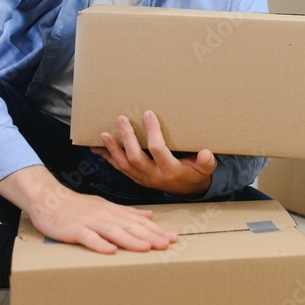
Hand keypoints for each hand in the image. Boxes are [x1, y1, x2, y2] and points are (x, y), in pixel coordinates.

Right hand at [0, 166, 176, 253]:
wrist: (48, 199)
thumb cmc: (77, 207)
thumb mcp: (105, 206)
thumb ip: (127, 213)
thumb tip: (150, 217)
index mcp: (113, 211)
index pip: (138, 222)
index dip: (156, 230)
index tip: (173, 238)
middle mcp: (104, 215)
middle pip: (130, 226)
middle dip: (150, 235)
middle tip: (168, 244)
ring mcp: (89, 222)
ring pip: (113, 231)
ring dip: (130, 240)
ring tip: (147, 248)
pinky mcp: (73, 229)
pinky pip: (87, 237)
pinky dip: (99, 244)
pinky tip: (110, 251)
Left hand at [92, 110, 216, 197]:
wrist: (189, 191)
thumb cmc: (197, 174)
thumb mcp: (206, 169)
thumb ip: (207, 162)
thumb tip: (205, 153)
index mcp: (171, 171)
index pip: (158, 150)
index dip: (152, 131)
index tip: (148, 113)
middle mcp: (154, 177)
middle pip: (135, 157)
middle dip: (127, 138)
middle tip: (121, 119)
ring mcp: (143, 179)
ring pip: (124, 165)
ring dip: (112, 149)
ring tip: (103, 134)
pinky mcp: (137, 179)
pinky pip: (120, 169)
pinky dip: (109, 158)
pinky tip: (98, 149)